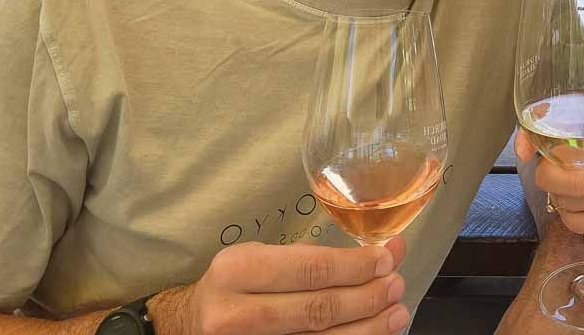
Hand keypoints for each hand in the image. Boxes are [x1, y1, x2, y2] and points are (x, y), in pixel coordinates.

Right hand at [165, 236, 410, 334]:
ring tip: (396, 313)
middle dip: (367, 297)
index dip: (355, 267)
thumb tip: (373, 256)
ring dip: (368, 328)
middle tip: (396, 285)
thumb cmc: (231, 287)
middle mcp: (238, 314)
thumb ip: (304, 259)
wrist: (186, 327)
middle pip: (319, 309)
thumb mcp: (253, 260)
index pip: (309, 269)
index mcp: (238, 271)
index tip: (386, 259)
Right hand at [515, 68, 583, 235]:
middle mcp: (553, 167)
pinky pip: (578, 224)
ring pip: (568, 203)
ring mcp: (560, 195)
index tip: (526, 153)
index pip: (530, 136)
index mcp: (560, 141)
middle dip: (577, 183)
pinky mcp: (571, 217)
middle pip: (546, 178)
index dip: (522, 142)